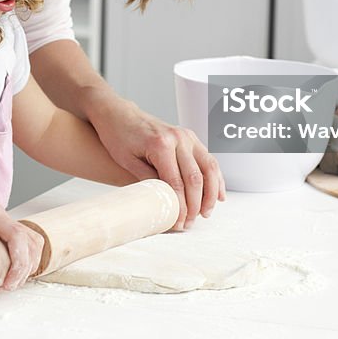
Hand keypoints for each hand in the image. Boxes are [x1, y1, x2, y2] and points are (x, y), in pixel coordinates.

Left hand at [86, 93, 224, 229]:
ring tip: (205, 213)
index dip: (180, 207)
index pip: (176, 183)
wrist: (119, 114)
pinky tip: (218, 195)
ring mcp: (187, 136)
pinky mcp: (190, 137)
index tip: (179, 223)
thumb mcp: (127, 162)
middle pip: (195, 178)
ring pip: (209, 168)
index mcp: (161, 144)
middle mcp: (178, 138)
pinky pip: (209, 160)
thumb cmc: (119, 136)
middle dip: (195, 205)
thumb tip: (165, 205)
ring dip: (211, 194)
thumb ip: (148, 181)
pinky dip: (216, 178)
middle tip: (189, 223)